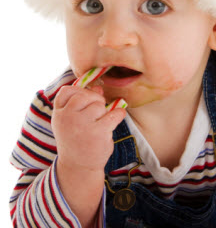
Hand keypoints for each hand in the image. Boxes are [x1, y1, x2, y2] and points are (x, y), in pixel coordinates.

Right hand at [52, 85, 124, 226]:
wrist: (78, 166)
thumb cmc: (77, 140)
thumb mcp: (72, 121)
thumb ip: (82, 103)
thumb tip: (98, 86)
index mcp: (59, 113)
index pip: (67, 90)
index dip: (80, 92)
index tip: (85, 101)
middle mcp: (67, 117)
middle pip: (87, 94)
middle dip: (95, 101)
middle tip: (96, 114)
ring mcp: (82, 124)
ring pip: (100, 104)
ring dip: (105, 112)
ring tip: (100, 123)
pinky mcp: (98, 131)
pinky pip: (115, 113)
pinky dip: (118, 115)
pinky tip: (114, 120)